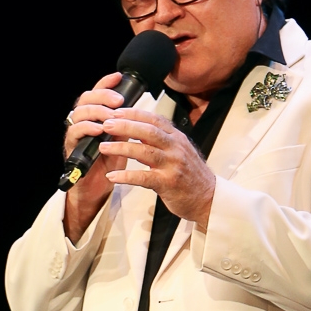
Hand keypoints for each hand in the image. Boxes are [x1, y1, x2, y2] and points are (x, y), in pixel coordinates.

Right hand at [62, 73, 128, 244]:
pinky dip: (87, 128)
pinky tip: (99, 129)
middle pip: (86, 98)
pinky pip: (75, 132)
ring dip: (96, 111)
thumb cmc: (110, 164)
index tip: (119, 77)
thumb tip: (139, 110)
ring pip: (79, 112)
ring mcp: (76, 133)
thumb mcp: (122, 140)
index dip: (106, 83)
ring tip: (111, 115)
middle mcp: (84, 121)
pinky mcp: (71, 147)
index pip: (98, 93)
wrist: (98, 189)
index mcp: (96, 117)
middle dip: (102, 95)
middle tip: (118, 100)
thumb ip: (125, 124)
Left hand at [98, 109, 216, 230]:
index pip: (154, 119)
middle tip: (105, 124)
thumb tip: (137, 130)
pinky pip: (143, 177)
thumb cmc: (190, 176)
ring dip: (121, 148)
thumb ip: (160, 141)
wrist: (208, 198)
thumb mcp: (178, 152)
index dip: (134, 113)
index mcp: (177, 138)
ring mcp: (173, 165)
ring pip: (144, 151)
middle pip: (147, 131)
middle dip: (124, 126)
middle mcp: (176, 148)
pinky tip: (112, 176)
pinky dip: (126, 176)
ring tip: (103, 147)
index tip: (116, 111)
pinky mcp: (168, 183)